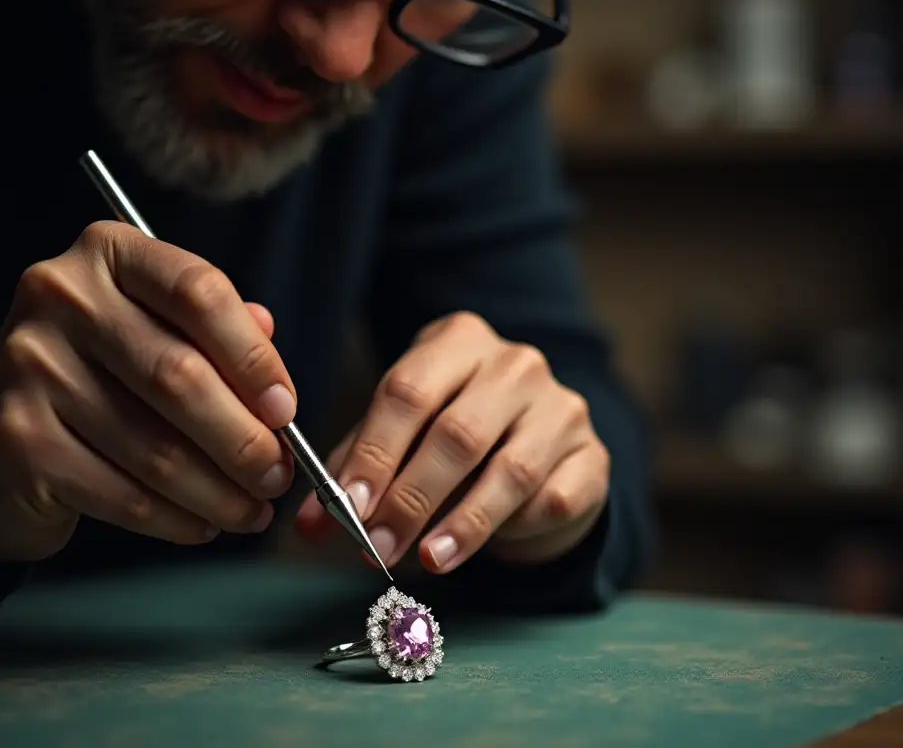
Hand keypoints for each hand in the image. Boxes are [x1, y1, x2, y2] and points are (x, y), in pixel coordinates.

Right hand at [0, 221, 298, 564]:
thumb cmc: (93, 380)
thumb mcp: (150, 331)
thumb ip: (211, 332)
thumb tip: (272, 356)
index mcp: (106, 253)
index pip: (198, 291)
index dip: (254, 357)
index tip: (285, 409)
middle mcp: (61, 297)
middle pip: (181, 375)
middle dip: (245, 439)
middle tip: (279, 475)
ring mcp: (31, 367)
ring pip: (156, 447)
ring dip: (219, 491)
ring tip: (252, 509)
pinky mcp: (19, 440)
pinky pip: (123, 494)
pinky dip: (177, 519)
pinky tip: (202, 524)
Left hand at [295, 312, 608, 572]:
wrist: (541, 444)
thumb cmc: (453, 435)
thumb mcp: (400, 435)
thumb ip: (353, 471)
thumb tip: (310, 525)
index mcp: (458, 340)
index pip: (408, 392)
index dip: (375, 452)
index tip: (348, 505)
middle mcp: (516, 363)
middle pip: (457, 433)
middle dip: (410, 498)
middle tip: (375, 547)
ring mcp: (562, 407)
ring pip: (511, 471)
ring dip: (463, 524)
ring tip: (427, 561)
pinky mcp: (592, 456)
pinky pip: (554, 498)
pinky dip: (517, 527)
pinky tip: (490, 546)